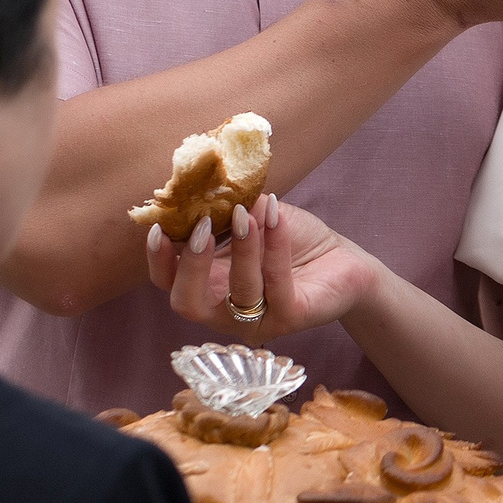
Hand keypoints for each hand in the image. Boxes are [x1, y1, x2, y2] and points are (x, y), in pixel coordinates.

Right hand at [147, 194, 380, 341]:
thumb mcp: (254, 218)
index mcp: (210, 287)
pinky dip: (274, 245)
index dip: (158, 261)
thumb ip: (227, 208)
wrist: (343, 261)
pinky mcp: (291, 317)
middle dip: (190, 265)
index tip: (159, 227)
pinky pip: (276, 284)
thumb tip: (205, 183)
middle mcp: (227, 311)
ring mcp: (259, 319)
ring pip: (238, 291)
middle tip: (203, 227)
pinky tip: (275, 215)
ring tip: (247, 213)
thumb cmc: (293, 241)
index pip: (169, 285)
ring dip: (242, 248)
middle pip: (188, 304)